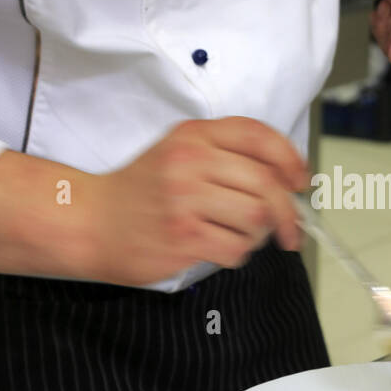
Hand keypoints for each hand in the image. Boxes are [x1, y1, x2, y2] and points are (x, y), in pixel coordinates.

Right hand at [88, 117, 309, 285]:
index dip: (290, 159)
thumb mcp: (178, 154)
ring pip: (257, 219)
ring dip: (256, 235)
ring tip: (233, 234)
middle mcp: (190, 162)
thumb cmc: (139, 192)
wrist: (89, 222)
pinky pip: (236, 249)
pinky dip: (236, 254)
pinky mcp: (182, 236)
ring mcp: (185, 200)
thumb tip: (287, 180)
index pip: (259, 137)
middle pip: (267, 185)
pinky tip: (216, 248)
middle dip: (287, 213)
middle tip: (289, 230)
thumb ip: (226, 157)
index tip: (301, 180)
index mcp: (193, 136)